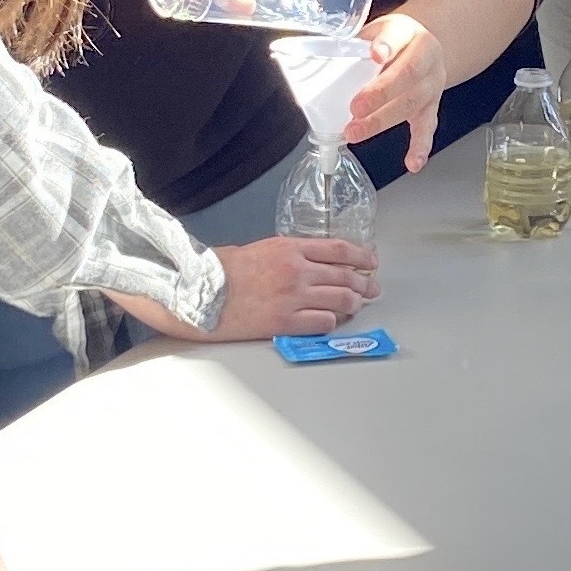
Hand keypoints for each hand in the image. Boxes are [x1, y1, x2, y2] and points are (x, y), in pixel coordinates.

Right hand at [190, 237, 379, 340]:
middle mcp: (297, 271)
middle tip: (372, 288)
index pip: (338, 249)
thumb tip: (309, 265)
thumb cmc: (219, 271)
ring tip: (357, 306)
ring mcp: (293, 298)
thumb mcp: (257, 249)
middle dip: (364, 283)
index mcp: (289, 248)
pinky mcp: (285, 322)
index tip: (370, 261)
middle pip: (345, 276)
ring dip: (354, 304)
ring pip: (342, 300)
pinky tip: (331, 321)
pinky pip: (324, 323)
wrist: (197, 292)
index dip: (361, 256)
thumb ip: (287, 255)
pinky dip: (332, 322)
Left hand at [349, 12, 443, 172]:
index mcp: (409, 32)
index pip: (398, 35)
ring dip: (383, 120)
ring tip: (357, 132)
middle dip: (380, 92)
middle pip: (408, 75)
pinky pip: (428, 127)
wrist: (422, 47)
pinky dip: (420, 146)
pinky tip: (412, 162)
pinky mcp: (433, 106)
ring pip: (412, 103)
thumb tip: (315, 62)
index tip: (374, 54)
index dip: (387, 45)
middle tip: (355, 107)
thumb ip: (355, 46)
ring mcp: (432, 84)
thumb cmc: (392, 40)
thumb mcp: (375, 31)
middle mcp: (427, 57)